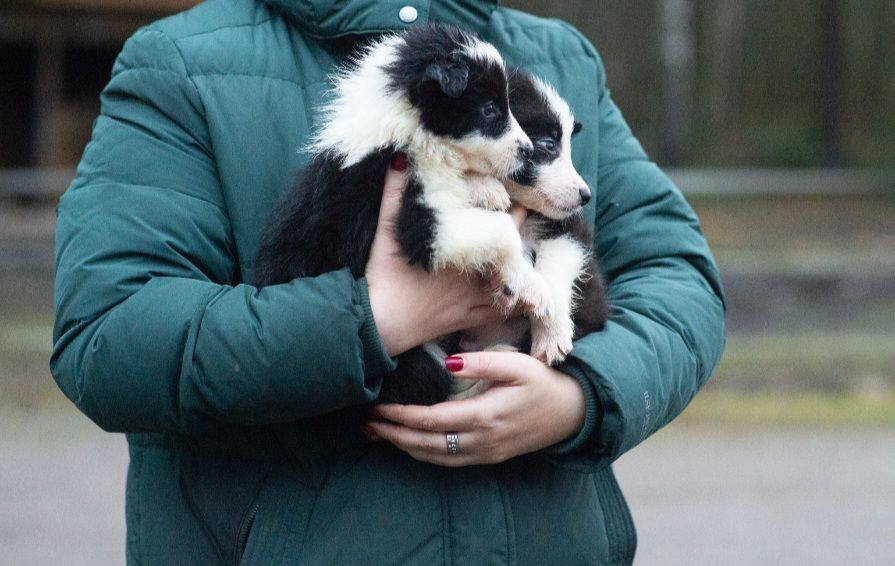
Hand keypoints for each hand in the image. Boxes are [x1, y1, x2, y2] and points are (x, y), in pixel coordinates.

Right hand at [366, 153, 526, 355]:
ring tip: (534, 255)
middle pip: (510, 251)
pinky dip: (516, 304)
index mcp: (460, 250)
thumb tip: (399, 156)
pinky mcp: (468, 318)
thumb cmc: (382, 276)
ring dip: (524, 269)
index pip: (497, 224)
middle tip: (534, 217)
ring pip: (511, 282)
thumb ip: (394, 193)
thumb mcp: (386, 230)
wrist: (377, 323)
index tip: (521, 194)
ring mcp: (472, 298)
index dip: (512, 208)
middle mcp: (472, 274)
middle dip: (521, 234)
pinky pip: (500, 312)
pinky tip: (529, 298)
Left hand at [367, 351, 585, 465]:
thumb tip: (450, 362)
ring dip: (404, 447)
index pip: (432, 420)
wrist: (571, 412)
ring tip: (378, 435)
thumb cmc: (542, 382)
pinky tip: (409, 444)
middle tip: (366, 425)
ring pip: (435, 457)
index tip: (378, 408)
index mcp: (485, 415)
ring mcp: (485, 452)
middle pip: (426, 444)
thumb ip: (482, 363)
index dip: (402, 416)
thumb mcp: (516, 364)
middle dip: (393, 435)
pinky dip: (424, 454)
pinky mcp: (489, 457)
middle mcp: (481, 440)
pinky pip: (449, 461)